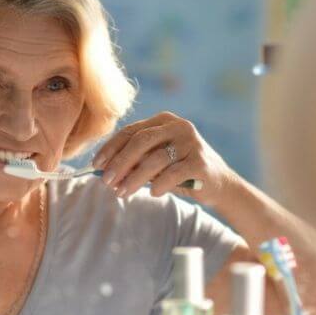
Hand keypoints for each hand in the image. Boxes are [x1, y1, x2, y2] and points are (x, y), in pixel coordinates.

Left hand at [93, 111, 235, 205]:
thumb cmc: (180, 171)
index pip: (131, 131)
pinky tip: (152, 193)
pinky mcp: (201, 162)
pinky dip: (160, 185)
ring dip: (135, 178)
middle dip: (120, 162)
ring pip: (155, 159)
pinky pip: (173, 174)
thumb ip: (136, 161)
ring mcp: (191, 143)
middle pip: (141, 141)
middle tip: (106, 181)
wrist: (219, 183)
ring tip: (122, 192)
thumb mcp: (157, 161)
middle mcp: (178, 126)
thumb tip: (105, 171)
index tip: (96, 165)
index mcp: (164, 121)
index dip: (111, 148)